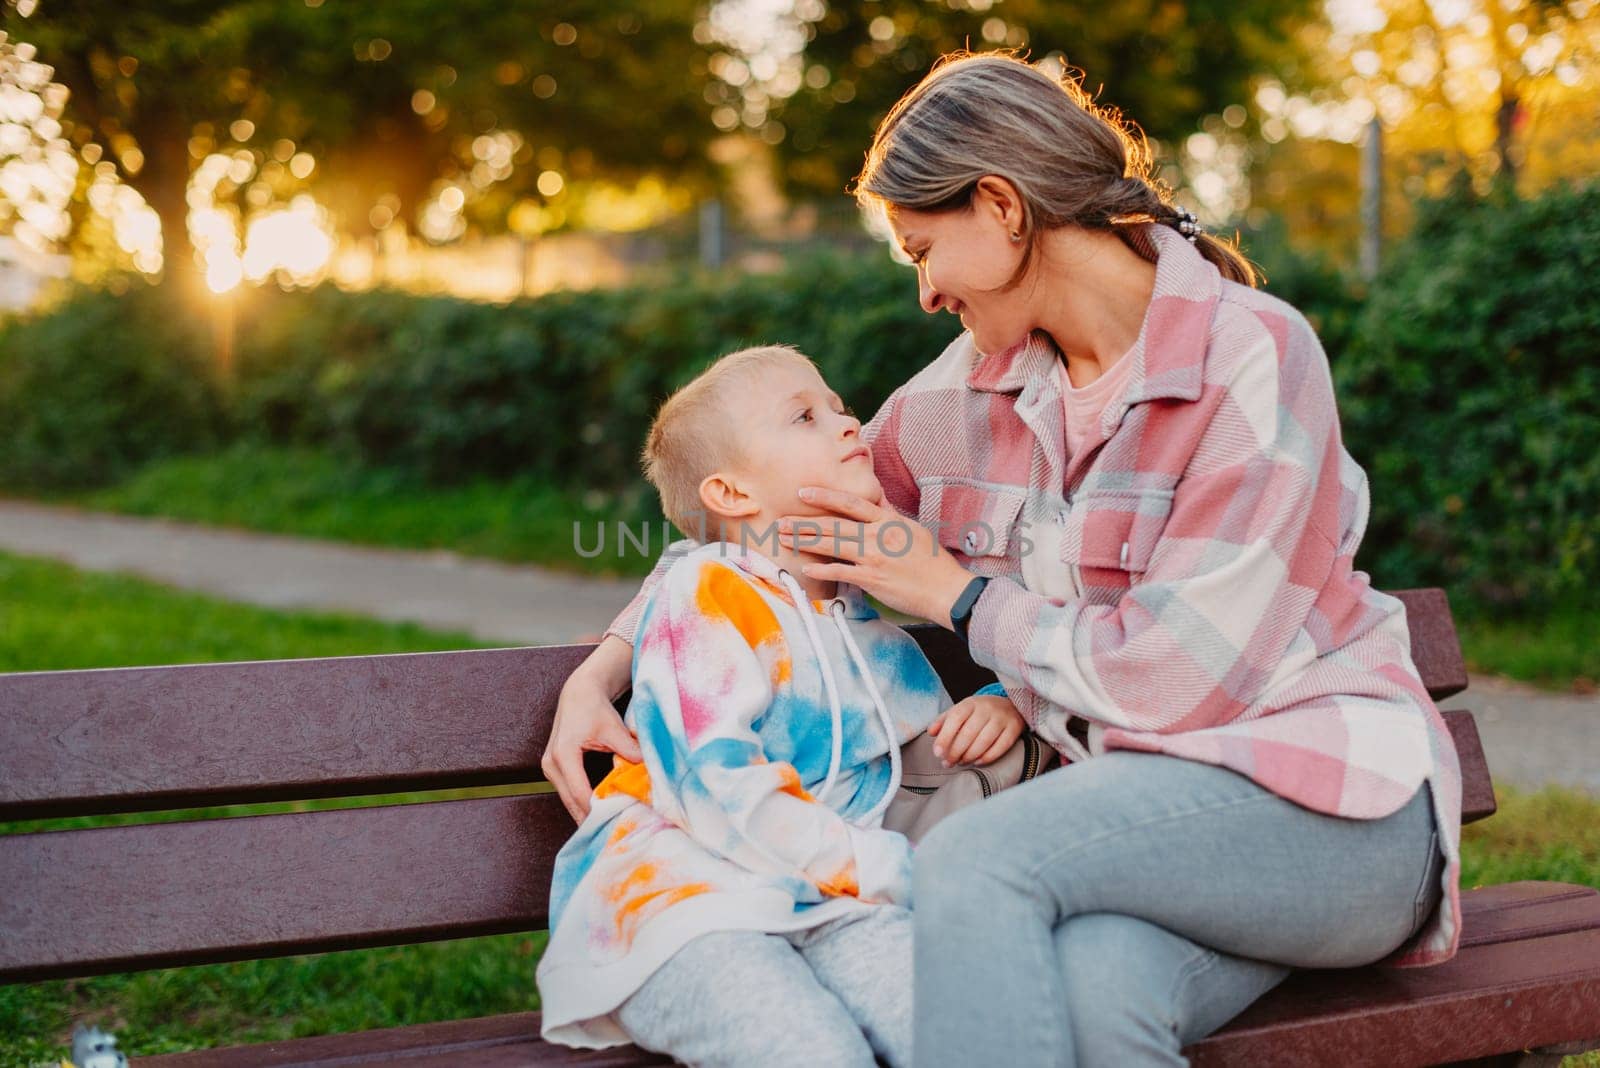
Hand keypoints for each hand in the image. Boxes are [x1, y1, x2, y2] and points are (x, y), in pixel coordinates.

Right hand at [540, 636, 641, 822]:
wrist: (579, 692)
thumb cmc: (595, 708)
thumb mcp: (614, 729)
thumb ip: (628, 750)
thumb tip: (645, 773)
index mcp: (564, 754)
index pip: (581, 793)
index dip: (598, 810)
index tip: (616, 823)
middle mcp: (551, 763)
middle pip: (571, 802)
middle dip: (591, 818)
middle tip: (611, 836)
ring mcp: (549, 767)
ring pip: (568, 800)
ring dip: (585, 813)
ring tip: (606, 829)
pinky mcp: (554, 768)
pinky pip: (568, 792)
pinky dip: (581, 803)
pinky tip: (597, 814)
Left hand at [775, 486, 973, 625]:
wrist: (946, 589)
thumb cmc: (932, 561)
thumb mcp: (913, 530)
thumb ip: (890, 515)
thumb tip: (878, 499)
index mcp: (888, 521)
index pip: (851, 503)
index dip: (825, 496)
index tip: (804, 492)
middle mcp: (878, 535)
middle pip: (834, 524)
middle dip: (804, 522)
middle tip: (780, 520)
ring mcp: (874, 557)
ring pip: (832, 545)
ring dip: (805, 541)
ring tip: (784, 538)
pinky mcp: (872, 579)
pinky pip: (841, 572)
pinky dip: (822, 570)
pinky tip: (805, 567)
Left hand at [928, 694, 1024, 766]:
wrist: (1011, 705)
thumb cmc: (980, 712)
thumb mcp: (961, 710)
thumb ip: (944, 720)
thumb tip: (931, 732)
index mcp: (971, 702)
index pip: (955, 718)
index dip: (945, 737)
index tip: (937, 753)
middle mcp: (987, 708)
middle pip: (968, 733)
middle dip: (955, 751)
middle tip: (947, 763)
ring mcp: (1002, 718)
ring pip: (984, 741)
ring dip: (969, 756)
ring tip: (961, 762)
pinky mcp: (1014, 728)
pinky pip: (1001, 746)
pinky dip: (988, 757)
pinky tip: (977, 762)